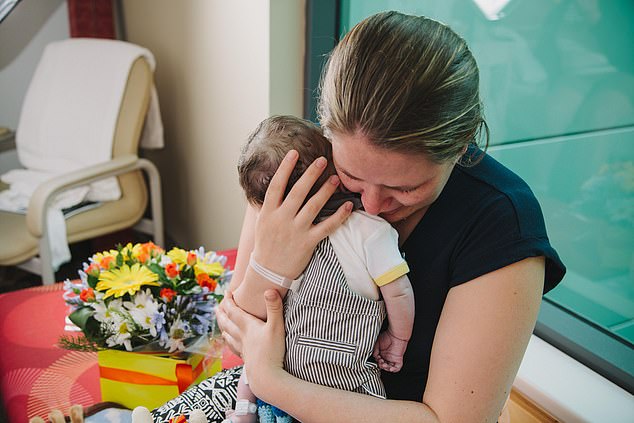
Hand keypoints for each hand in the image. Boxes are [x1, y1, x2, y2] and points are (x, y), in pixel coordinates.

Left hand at [217, 290, 286, 396]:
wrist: (267, 378)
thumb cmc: (272, 352)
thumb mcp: (276, 327)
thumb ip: (274, 308)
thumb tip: (269, 289)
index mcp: (248, 327)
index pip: (234, 311)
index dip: (229, 301)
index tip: (226, 292)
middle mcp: (242, 337)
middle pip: (228, 323)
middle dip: (222, 314)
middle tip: (217, 307)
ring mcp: (243, 349)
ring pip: (229, 336)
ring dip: (224, 328)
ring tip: (221, 325)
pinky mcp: (247, 359)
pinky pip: (235, 348)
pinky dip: (230, 343)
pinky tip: (232, 344)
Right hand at [252, 150, 351, 279]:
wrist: (268, 272)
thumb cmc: (266, 244)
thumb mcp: (262, 222)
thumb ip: (270, 204)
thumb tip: (277, 184)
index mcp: (268, 212)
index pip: (276, 185)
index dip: (285, 168)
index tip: (294, 153)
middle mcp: (281, 219)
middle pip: (298, 192)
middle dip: (311, 174)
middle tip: (322, 160)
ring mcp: (295, 231)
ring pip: (313, 206)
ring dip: (326, 191)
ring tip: (336, 178)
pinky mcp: (307, 243)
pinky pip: (326, 227)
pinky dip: (339, 216)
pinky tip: (348, 206)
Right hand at [372, 331, 407, 371]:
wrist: (396, 334)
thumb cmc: (388, 336)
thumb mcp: (378, 343)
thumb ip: (375, 350)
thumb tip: (374, 356)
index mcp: (383, 353)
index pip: (380, 361)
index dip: (378, 361)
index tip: (377, 358)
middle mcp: (388, 356)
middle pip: (384, 365)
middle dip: (381, 365)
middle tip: (380, 361)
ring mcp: (393, 358)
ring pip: (389, 368)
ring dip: (386, 368)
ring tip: (383, 363)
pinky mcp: (398, 359)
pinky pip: (397, 368)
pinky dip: (393, 370)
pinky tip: (390, 368)